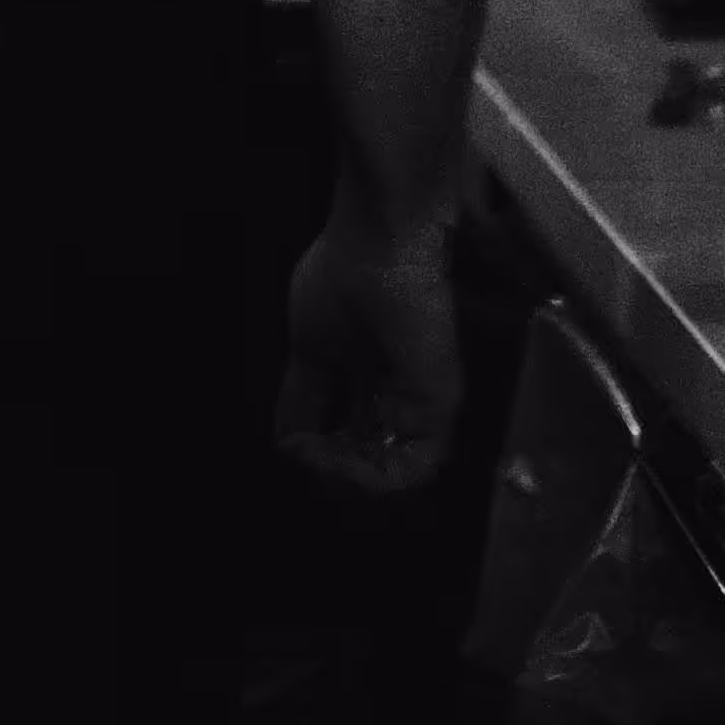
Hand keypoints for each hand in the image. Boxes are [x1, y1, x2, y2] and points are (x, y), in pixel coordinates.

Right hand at [274, 211, 461, 498]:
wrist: (377, 246)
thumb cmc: (340, 279)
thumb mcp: (307, 346)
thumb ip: (302, 397)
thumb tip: (286, 443)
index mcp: (363, 375)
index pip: (343, 433)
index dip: (316, 452)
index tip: (295, 450)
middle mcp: (393, 393)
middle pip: (366, 456)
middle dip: (332, 469)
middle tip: (310, 464)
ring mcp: (417, 401)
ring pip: (390, 470)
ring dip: (350, 477)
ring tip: (325, 463)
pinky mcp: (439, 405)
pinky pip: (416, 467)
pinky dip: (377, 478)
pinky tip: (343, 461)